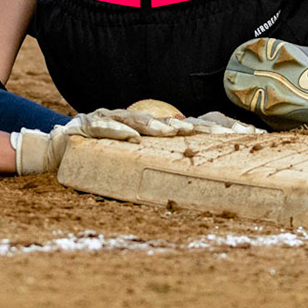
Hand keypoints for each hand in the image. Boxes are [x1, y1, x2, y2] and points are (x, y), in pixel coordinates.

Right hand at [10, 109, 260, 174]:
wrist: (55, 148)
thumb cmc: (101, 158)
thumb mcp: (136, 166)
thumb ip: (162, 168)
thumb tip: (202, 188)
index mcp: (156, 132)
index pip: (194, 127)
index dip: (220, 129)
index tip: (252, 135)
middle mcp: (138, 121)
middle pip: (176, 121)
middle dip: (203, 126)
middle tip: (228, 132)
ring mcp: (114, 118)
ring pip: (140, 120)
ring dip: (159, 127)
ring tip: (177, 132)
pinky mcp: (88, 124)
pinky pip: (102, 125)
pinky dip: (115, 130)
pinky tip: (128, 136)